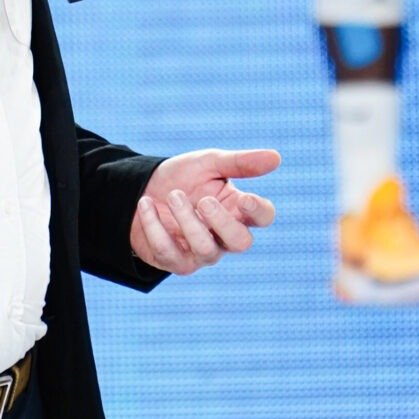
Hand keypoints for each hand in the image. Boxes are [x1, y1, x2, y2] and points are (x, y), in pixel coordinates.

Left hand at [132, 147, 279, 273]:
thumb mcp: (209, 163)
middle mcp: (224, 236)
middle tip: (204, 201)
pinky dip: (155, 226)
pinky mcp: (174, 261)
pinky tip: (146, 204)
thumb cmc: (183, 177)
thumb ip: (240, 163)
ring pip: (205, 249)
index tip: (244, 199)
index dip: (258, 211)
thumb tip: (276, 157)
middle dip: (223, 222)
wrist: (141, 188)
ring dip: (187, 221)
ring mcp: (201, 253)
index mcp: (238, 210)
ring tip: (172, 195)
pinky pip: (169, 252)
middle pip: (241, 243)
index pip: (263, 217)